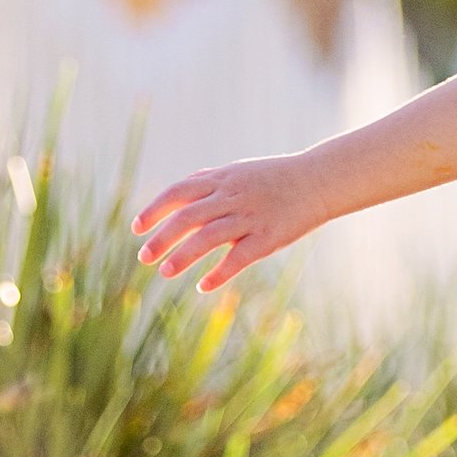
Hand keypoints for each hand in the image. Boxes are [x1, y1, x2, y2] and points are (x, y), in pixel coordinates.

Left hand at [133, 153, 323, 289]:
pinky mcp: (269, 238)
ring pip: (209, 237)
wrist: (319, 180)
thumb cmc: (276, 177)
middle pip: (188, 217)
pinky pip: (239, 258)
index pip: (178, 192)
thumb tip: (179, 191)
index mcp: (223, 179)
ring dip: (183, 256)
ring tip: (164, 272)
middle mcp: (233, 196)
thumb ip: (209, 180)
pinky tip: (203, 286)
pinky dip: (218, 274)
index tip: (137, 228)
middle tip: (143, 258)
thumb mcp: (239, 171)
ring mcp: (251, 217)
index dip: (155, 210)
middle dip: (161, 238)